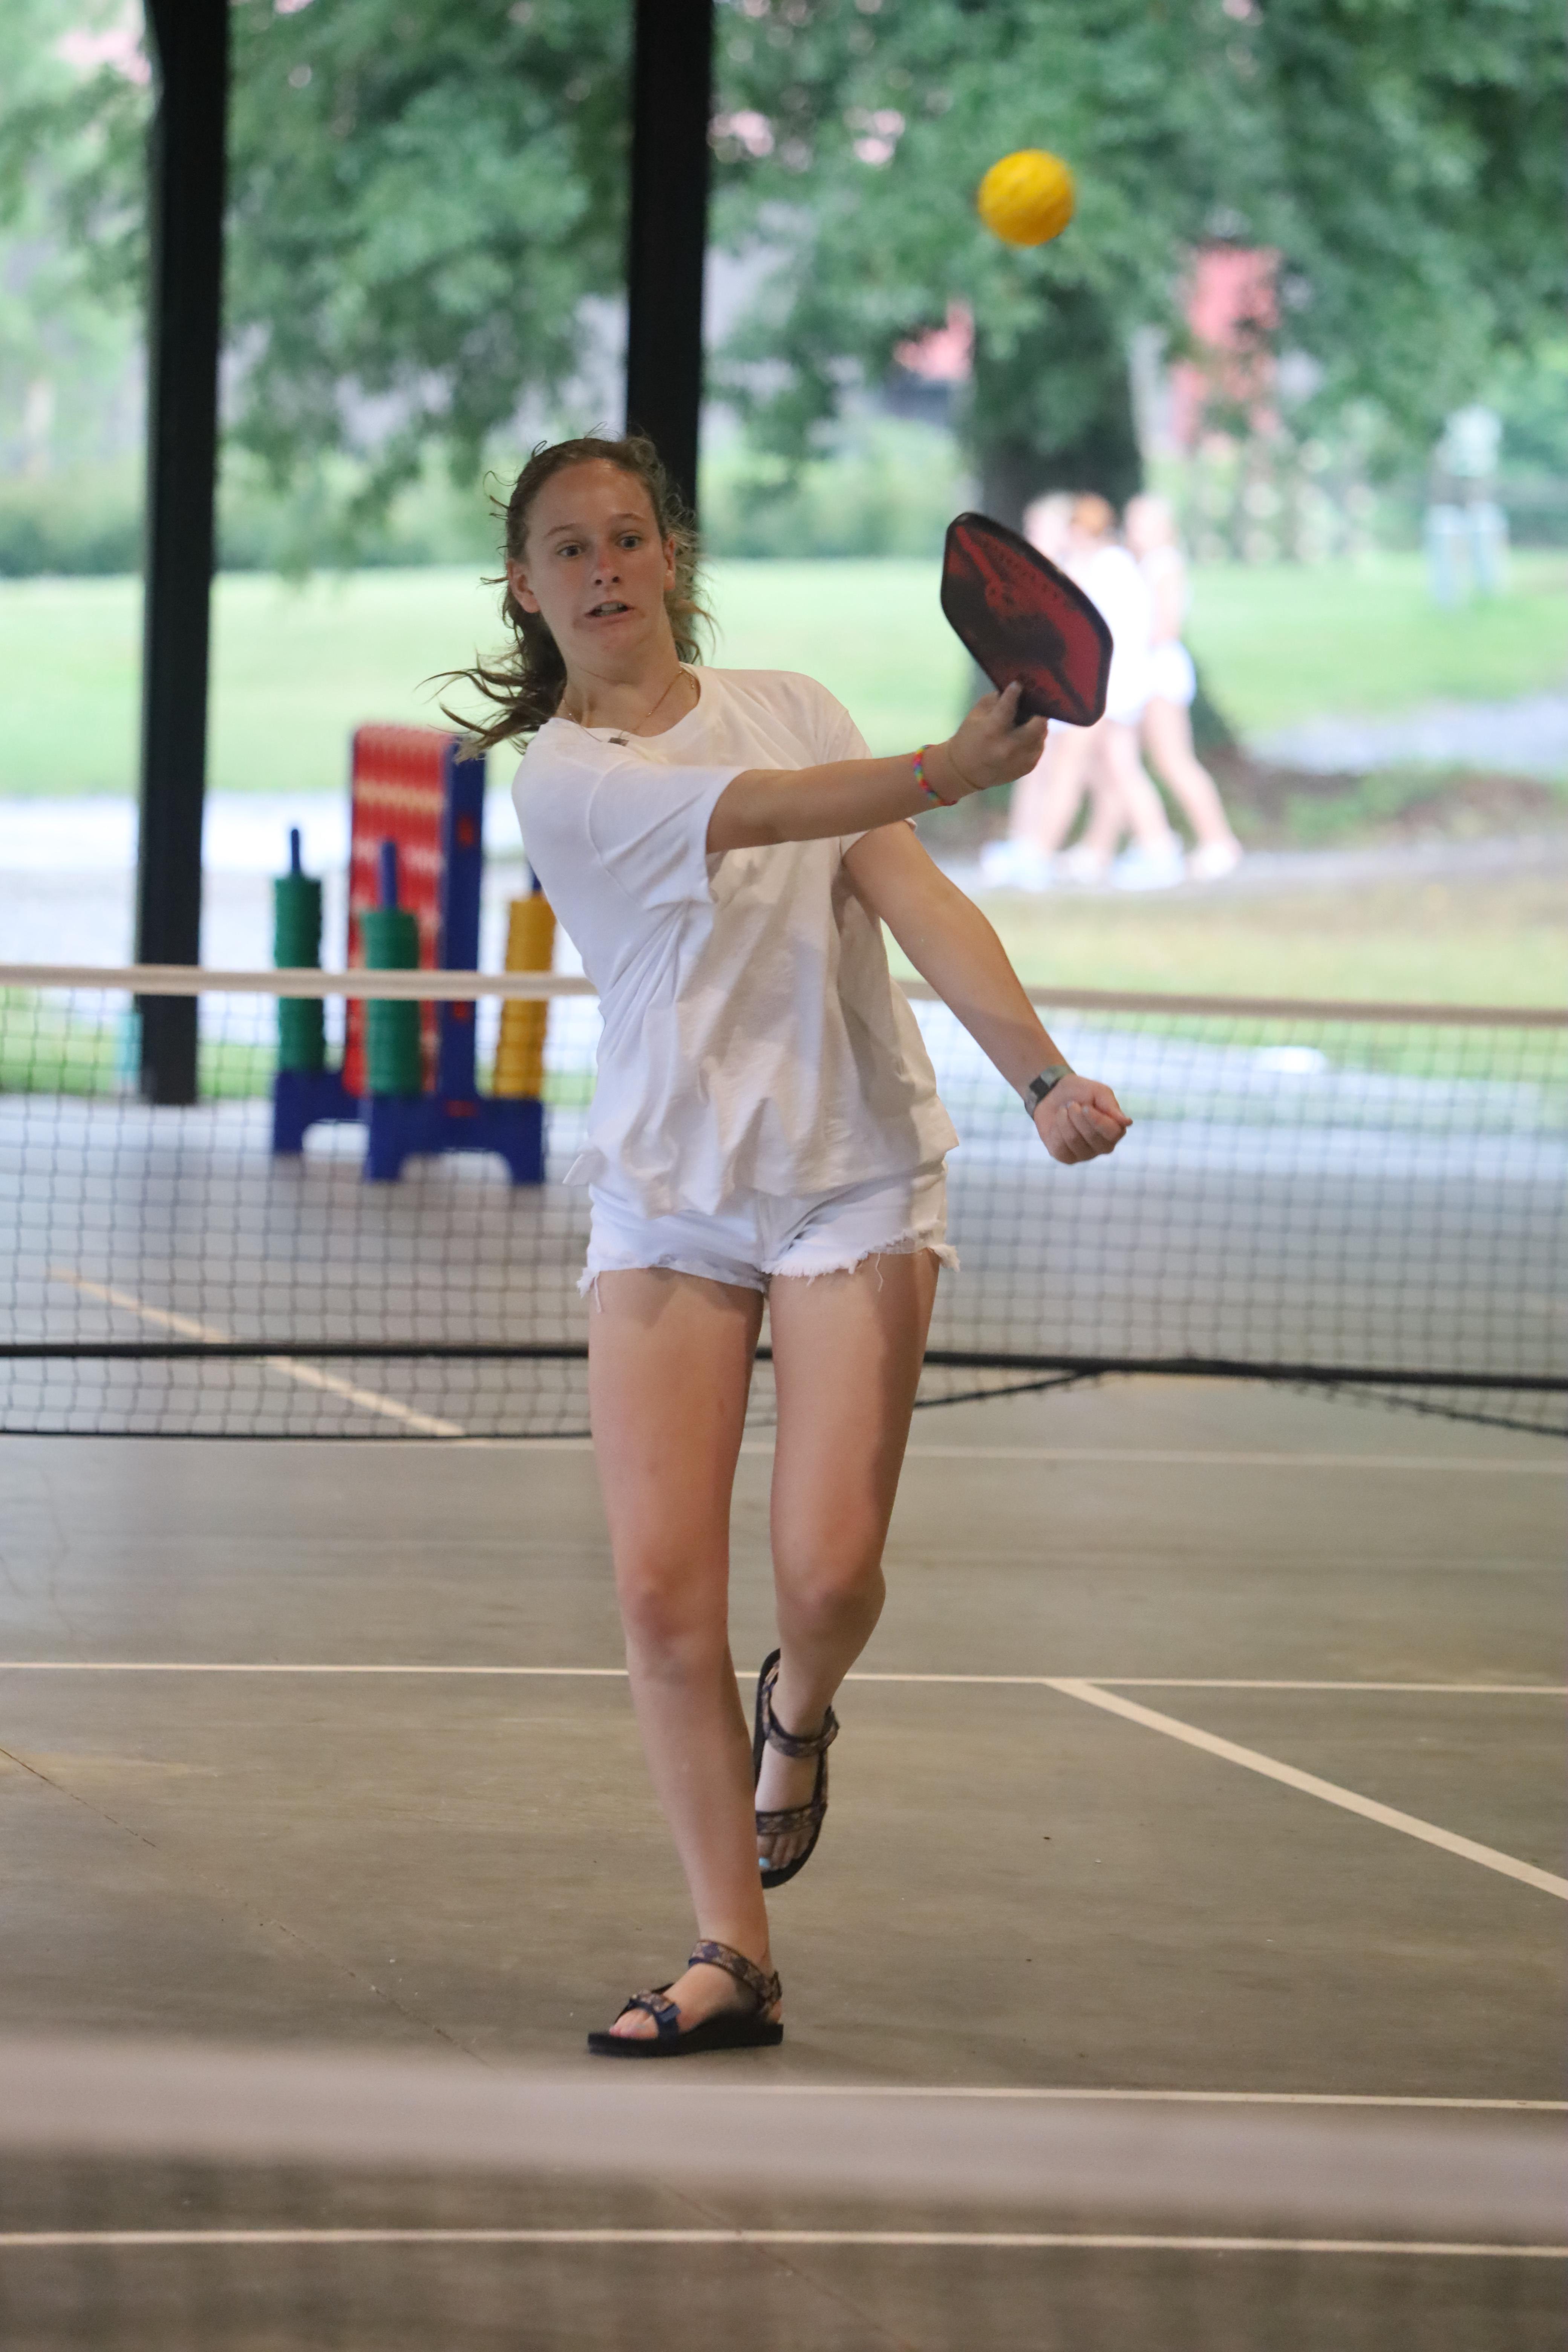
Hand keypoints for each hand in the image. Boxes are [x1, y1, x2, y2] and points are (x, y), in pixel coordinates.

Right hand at [929, 681, 1047, 799]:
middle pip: (1039, 723)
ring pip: (1042, 735)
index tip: (1018, 685)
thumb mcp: (975, 716)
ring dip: (1037, 726)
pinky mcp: (1027, 768)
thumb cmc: (968, 739)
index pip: (1009, 706)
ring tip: (1029, 722)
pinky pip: (1039, 748)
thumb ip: (995, 700)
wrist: (965, 773)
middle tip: (1035, 704)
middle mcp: (1010, 747)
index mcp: (992, 731)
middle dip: (1038, 711)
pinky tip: (1026, 737)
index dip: (1015, 692)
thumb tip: (1014, 689)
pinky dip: (1035, 739)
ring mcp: (1021, 759)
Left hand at [1032, 1076, 1130, 1165]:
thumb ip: (1112, 1106)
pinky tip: (1057, 1124)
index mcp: (1116, 1130)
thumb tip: (1128, 1122)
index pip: (1113, 1132)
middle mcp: (1103, 1146)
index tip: (1085, 1106)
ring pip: (1074, 1140)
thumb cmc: (1081, 1093)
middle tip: (1072, 1105)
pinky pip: (1060, 1148)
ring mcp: (1085, 1155)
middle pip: (1092, 1136)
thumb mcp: (1098, 1092)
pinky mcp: (1067, 1158)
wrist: (1053, 1094)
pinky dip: (1056, 1130)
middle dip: (1077, 1116)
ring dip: (1064, 1120)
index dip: (1097, 1120)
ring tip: (1064, 1111)